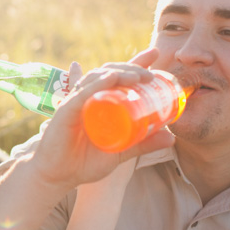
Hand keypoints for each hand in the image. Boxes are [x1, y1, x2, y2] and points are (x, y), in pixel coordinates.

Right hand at [30, 47, 175, 189]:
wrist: (57, 177)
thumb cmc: (83, 162)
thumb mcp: (120, 152)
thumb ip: (142, 143)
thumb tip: (172, 137)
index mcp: (99, 102)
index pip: (118, 77)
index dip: (136, 62)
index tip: (155, 52)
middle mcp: (87, 97)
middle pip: (109, 72)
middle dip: (131, 66)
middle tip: (151, 70)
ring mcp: (76, 102)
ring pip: (97, 79)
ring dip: (119, 73)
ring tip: (138, 76)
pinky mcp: (66, 112)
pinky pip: (81, 93)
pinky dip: (96, 84)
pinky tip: (109, 78)